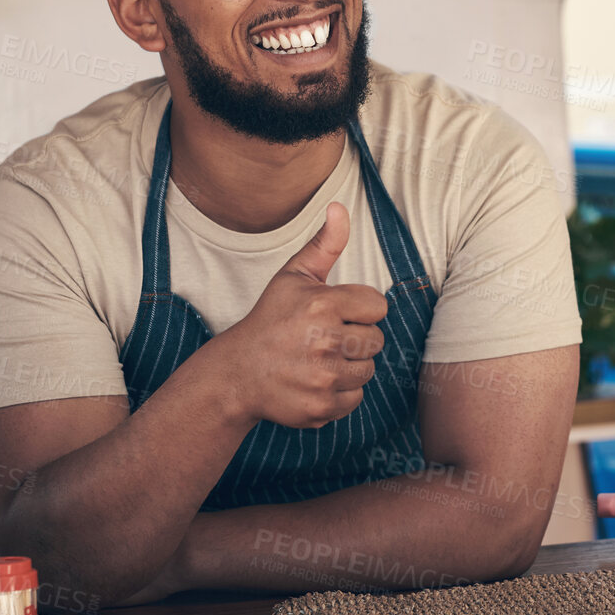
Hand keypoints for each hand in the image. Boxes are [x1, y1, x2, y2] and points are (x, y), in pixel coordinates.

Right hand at [211, 202, 387, 429]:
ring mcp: (323, 377)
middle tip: (325, 339)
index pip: (377, 306)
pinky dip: (340, 393)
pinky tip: (316, 381)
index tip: (336, 313)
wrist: (237, 373)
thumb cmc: (271, 320)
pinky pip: (355, 399)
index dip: (359, 309)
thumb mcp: (293, 277)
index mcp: (322, 304)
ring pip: (367, 370)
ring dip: (349, 366)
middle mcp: (325, 341)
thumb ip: (324, 244)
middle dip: (355, 338)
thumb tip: (339, 207)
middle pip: (376, 340)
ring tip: (319, 359)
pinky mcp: (321, 406)